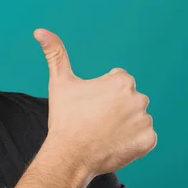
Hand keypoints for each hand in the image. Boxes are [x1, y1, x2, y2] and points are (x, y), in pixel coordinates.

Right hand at [34, 28, 156, 176]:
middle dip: (115, 108)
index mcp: (121, 80)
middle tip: (95, 120)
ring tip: (104, 132)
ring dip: (125, 123)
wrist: (69, 156)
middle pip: (128, 99)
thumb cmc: (65, 118)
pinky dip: (133, 141)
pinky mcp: (148, 141)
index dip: (102, 94)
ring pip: (136, 117)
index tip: (90, 106)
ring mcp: (145, 121)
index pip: (118, 82)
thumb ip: (55, 53)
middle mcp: (138, 97)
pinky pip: (144, 137)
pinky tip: (115, 143)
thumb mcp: (60, 82)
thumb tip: (40, 31)